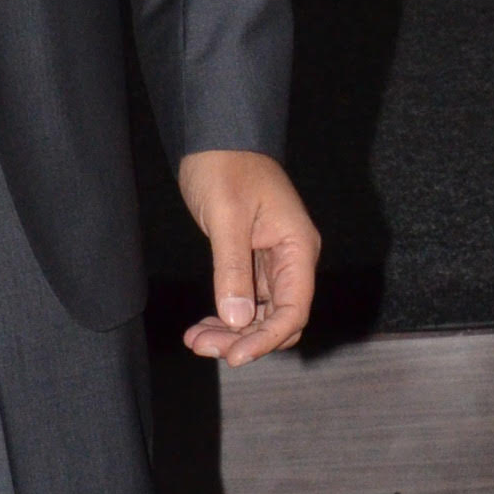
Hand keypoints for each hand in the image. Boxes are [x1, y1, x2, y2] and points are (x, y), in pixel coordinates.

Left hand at [177, 151, 318, 364]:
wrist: (215, 138)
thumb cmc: (225, 166)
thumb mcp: (227, 218)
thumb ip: (233, 270)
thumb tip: (238, 319)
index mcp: (298, 246)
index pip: (293, 309)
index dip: (267, 338)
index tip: (235, 356)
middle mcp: (293, 258)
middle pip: (279, 318)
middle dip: (244, 339)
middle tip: (204, 346)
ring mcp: (274, 261)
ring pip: (261, 314)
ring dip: (232, 331)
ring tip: (196, 339)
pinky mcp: (253, 260)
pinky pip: (247, 301)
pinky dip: (227, 315)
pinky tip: (202, 325)